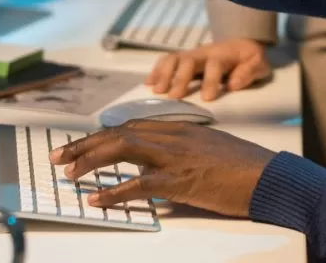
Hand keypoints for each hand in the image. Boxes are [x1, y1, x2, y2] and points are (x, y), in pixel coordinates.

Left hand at [49, 120, 274, 216]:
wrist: (266, 175)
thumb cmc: (240, 166)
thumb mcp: (206, 151)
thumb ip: (178, 153)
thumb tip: (151, 170)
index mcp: (178, 129)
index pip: (130, 127)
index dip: (100, 136)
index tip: (78, 146)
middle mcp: (173, 137)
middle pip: (120, 134)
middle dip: (85, 144)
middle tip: (59, 157)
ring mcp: (176, 156)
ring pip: (125, 149)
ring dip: (92, 160)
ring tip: (69, 173)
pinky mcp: (181, 181)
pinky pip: (140, 184)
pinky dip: (115, 191)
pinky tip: (97, 198)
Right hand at [146, 38, 272, 100]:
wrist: (241, 42)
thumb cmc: (249, 57)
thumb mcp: (259, 63)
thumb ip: (249, 71)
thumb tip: (233, 84)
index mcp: (224, 54)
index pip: (215, 64)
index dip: (211, 80)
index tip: (207, 99)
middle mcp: (204, 53)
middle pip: (188, 60)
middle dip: (180, 77)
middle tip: (174, 96)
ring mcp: (192, 55)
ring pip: (174, 58)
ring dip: (164, 73)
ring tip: (156, 91)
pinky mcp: (184, 59)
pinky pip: (167, 61)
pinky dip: (156, 71)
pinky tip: (148, 84)